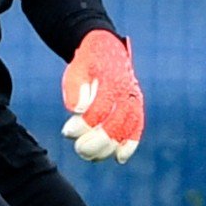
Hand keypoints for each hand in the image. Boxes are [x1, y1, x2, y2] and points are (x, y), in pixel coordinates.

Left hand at [60, 30, 143, 162]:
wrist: (107, 48)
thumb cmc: (87, 62)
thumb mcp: (76, 70)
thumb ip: (75, 89)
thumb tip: (77, 110)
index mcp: (111, 80)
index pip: (100, 107)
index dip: (85, 124)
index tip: (68, 132)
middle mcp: (126, 92)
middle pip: (116, 123)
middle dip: (97, 141)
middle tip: (79, 149)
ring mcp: (134, 100)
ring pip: (127, 130)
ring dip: (109, 147)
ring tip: (90, 155)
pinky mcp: (136, 108)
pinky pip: (137, 128)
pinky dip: (130, 144)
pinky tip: (120, 158)